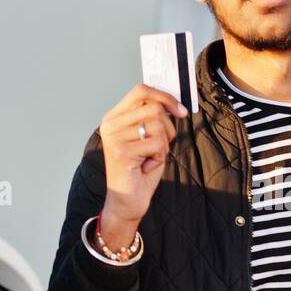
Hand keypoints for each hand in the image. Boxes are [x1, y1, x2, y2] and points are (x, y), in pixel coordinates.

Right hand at [98, 83, 188, 244]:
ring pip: (158, 126)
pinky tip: (146, 166)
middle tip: (160, 146)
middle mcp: (110, 123)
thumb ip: (153, 118)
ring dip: (163, 145)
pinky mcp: (121, 151)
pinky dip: (159, 157)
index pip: (141, 90)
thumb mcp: (148, 138)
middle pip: (154, 108)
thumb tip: (174, 102)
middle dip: (168, 128)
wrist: (127, 200)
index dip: (164, 97)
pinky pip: (157, 144)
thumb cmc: (140, 170)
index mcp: (114, 116)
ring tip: (150, 157)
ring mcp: (114, 136)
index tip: (180, 111)